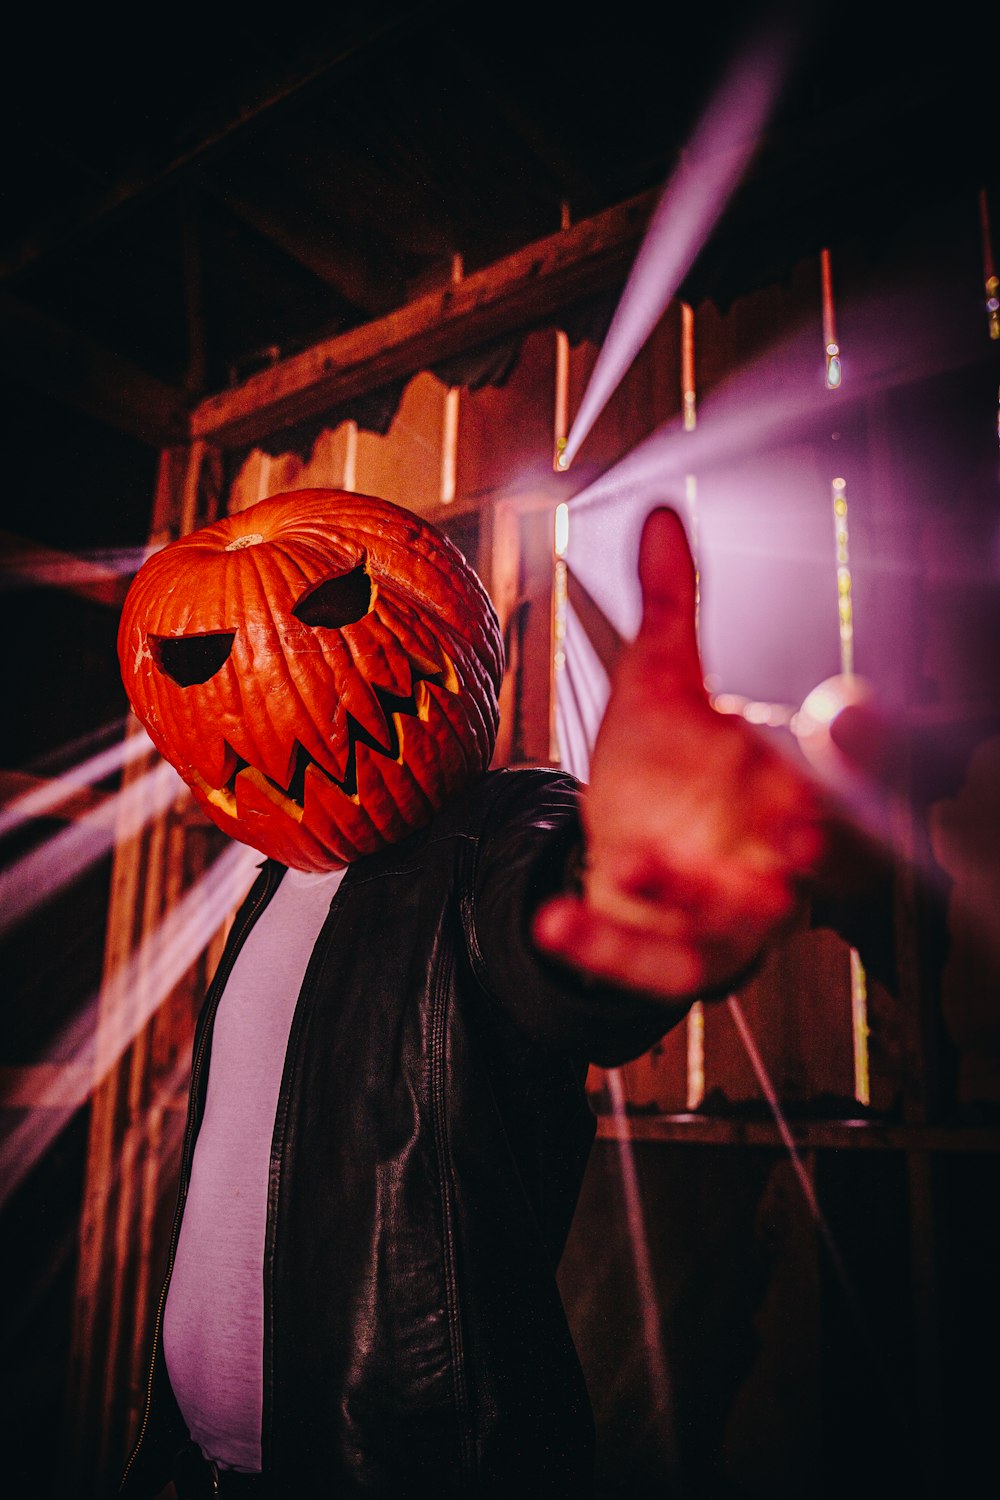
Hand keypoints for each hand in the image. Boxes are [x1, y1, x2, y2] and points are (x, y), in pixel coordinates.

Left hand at [533, 507, 826, 997]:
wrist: (625, 856)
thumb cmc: (665, 773)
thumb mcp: (662, 684)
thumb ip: (673, 610)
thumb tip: (659, 516)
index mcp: (793, 778)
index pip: (851, 762)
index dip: (859, 744)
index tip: (846, 715)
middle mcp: (781, 851)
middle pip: (818, 853)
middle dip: (813, 842)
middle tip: (800, 831)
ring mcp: (737, 911)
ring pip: (738, 915)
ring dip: (694, 895)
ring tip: (635, 863)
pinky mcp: (685, 958)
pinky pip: (658, 965)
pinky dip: (608, 949)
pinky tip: (551, 922)